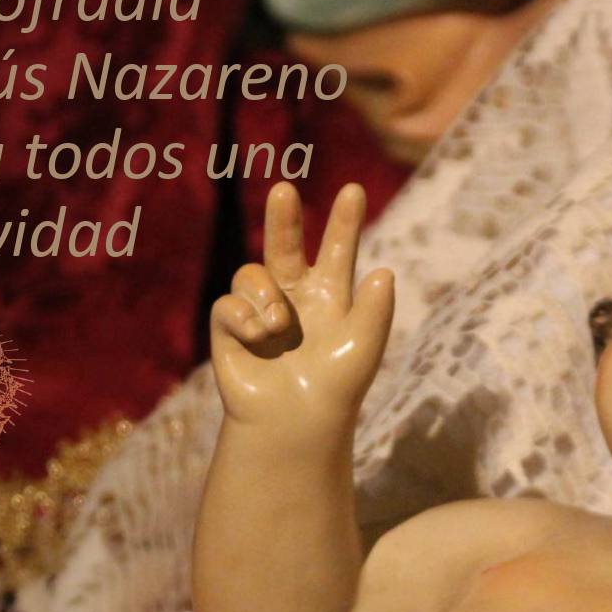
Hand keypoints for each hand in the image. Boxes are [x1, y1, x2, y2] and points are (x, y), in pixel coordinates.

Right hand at [209, 181, 394, 425]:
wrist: (296, 422)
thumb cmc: (336, 387)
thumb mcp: (364, 346)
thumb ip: (375, 309)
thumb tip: (383, 270)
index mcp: (330, 297)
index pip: (337, 252)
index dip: (344, 223)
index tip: (354, 190)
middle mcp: (293, 297)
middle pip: (285, 245)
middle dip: (283, 218)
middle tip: (284, 189)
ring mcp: (260, 311)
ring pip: (252, 273)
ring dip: (264, 293)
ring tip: (278, 325)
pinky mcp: (231, 329)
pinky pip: (228, 303)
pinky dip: (243, 316)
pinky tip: (259, 336)